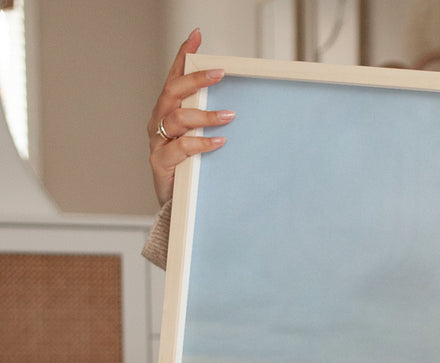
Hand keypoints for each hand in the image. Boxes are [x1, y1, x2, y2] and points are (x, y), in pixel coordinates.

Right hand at [147, 28, 233, 205]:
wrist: (175, 206)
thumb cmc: (190, 168)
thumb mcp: (200, 139)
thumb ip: (210, 121)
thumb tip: (238, 106)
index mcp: (168, 111)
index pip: (174, 77)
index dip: (184, 56)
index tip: (197, 36)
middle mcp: (159, 122)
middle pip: (173, 92)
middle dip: (195, 79)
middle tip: (219, 73)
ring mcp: (158, 142)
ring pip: (177, 119)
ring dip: (204, 115)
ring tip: (228, 116)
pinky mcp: (160, 163)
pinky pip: (181, 148)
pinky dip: (201, 143)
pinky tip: (219, 142)